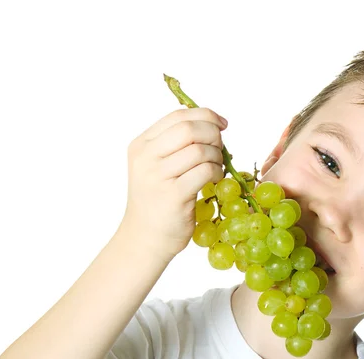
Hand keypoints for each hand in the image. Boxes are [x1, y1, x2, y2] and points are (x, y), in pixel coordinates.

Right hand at [120, 107, 226, 260]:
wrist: (145, 238)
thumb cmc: (156, 200)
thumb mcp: (156, 166)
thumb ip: (175, 144)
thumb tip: (213, 124)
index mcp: (141, 145)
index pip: (177, 116)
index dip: (206, 115)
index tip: (222, 124)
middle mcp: (146, 157)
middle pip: (189, 129)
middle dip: (213, 134)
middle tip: (220, 148)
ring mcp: (158, 176)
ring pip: (200, 150)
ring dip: (217, 156)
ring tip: (216, 167)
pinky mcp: (173, 195)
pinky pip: (205, 171)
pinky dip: (217, 172)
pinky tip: (214, 180)